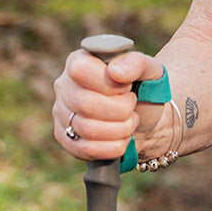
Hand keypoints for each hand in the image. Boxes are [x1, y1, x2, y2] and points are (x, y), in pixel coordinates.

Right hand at [53, 48, 164, 162]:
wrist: (145, 118)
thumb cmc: (143, 88)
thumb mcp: (150, 70)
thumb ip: (136, 63)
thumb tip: (114, 72)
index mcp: (80, 60)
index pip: (81, 70)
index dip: (109, 83)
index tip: (127, 87)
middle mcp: (64, 86)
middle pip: (85, 104)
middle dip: (120, 110)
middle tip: (132, 106)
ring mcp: (61, 114)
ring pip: (86, 129)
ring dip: (120, 129)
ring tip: (131, 122)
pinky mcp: (66, 139)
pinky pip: (84, 149)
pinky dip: (112, 147)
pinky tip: (124, 139)